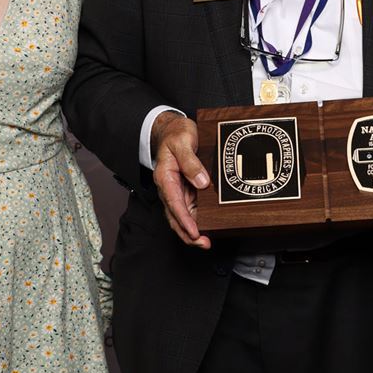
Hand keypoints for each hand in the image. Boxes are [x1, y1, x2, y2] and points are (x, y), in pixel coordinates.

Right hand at [152, 111, 211, 248]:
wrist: (172, 129)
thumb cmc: (176, 134)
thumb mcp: (183, 142)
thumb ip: (191, 162)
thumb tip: (202, 182)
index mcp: (165, 177)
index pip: (174, 203)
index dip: (184, 220)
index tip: (194, 232)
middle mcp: (170, 187)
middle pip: (176, 216)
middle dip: (188, 233)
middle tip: (203, 243)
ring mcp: (178, 190)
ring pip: (183, 216)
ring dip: (193, 230)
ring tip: (206, 241)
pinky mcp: (186, 189)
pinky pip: (191, 208)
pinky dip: (197, 219)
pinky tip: (208, 226)